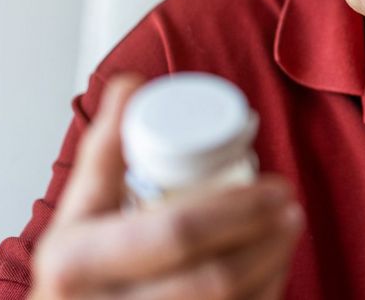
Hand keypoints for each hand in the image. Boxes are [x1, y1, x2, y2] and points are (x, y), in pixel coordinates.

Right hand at [30, 74, 303, 299]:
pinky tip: (273, 270)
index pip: (175, 232)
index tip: (275, 186)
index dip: (238, 209)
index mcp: (73, 262)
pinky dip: (264, 294)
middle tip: (291, 206)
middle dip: (267, 238)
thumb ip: (105, 151)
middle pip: (213, 278)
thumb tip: (132, 85)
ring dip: (273, 264)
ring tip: (290, 228)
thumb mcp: (78, 213)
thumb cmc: (81, 271)